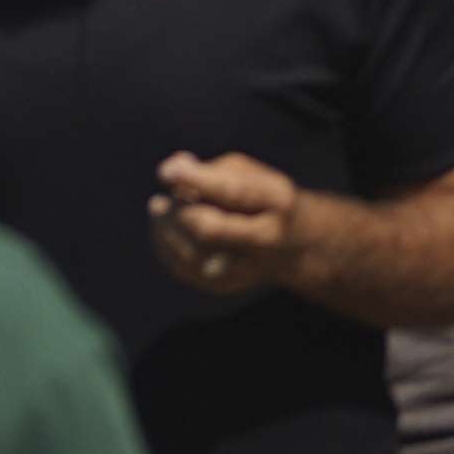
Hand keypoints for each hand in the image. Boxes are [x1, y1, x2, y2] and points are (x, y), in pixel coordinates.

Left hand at [144, 151, 305, 293]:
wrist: (294, 242)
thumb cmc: (261, 197)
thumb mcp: (249, 172)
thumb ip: (211, 168)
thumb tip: (170, 171)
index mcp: (276, 200)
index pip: (231, 192)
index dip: (194, 180)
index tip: (164, 173)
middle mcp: (267, 239)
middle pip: (209, 230)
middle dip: (177, 210)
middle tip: (163, 199)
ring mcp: (249, 268)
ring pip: (191, 254)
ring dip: (165, 229)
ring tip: (158, 209)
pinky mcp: (230, 285)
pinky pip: (185, 270)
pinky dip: (165, 247)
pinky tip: (163, 230)